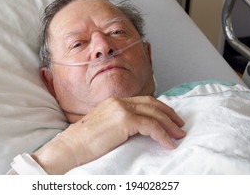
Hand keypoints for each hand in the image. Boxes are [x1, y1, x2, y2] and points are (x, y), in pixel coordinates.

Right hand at [31, 96, 185, 173]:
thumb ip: (120, 124)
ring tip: (178, 136)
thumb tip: (138, 131)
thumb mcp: (104, 127)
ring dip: (169, 125)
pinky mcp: (124, 120)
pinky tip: (168, 144)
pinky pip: (151, 126)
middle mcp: (118, 101)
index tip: (170, 119)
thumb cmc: (84, 143)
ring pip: (154, 114)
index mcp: (114, 102)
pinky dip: (163, 135)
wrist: (70, 147)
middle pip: (152, 104)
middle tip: (180, 126)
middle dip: (169, 115)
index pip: (143, 101)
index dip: (160, 109)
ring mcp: (121, 108)